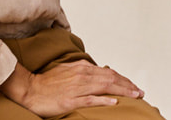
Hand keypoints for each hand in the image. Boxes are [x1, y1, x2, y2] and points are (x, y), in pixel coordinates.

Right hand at [0, 61, 143, 116]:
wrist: (29, 89)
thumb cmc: (48, 83)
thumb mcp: (69, 71)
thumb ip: (84, 71)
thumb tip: (99, 73)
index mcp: (82, 67)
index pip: (109, 72)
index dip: (124, 79)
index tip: (134, 86)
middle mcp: (82, 74)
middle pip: (111, 78)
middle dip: (128, 85)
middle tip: (140, 92)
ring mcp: (77, 87)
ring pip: (105, 87)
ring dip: (123, 91)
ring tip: (135, 95)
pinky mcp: (71, 99)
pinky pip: (90, 99)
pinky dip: (103, 100)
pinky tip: (114, 102)